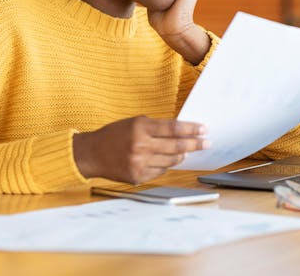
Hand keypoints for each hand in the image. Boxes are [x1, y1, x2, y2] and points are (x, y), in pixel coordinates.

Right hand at [72, 116, 209, 183]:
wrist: (92, 154)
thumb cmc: (115, 135)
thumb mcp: (134, 123)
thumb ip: (156, 127)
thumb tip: (181, 131)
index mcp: (140, 128)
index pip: (173, 128)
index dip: (191, 129)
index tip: (204, 129)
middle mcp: (141, 146)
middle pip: (176, 146)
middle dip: (194, 144)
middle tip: (206, 143)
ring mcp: (139, 163)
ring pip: (171, 160)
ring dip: (181, 155)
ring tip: (187, 151)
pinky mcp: (138, 177)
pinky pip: (160, 171)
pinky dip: (166, 164)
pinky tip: (167, 159)